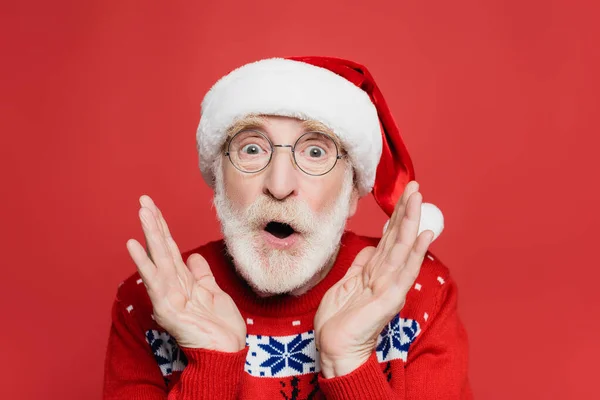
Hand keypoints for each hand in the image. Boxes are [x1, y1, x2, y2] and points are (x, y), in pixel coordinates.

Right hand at [126, 195, 245, 351]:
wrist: (226, 351)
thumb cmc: (220, 327)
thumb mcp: (214, 293)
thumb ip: (202, 275)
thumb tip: (193, 257)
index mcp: (184, 281)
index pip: (171, 248)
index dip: (163, 227)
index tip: (153, 207)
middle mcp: (173, 286)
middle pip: (162, 249)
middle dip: (153, 224)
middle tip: (143, 200)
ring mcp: (167, 296)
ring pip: (158, 259)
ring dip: (149, 235)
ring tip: (141, 213)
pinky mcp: (166, 308)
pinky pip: (155, 281)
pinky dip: (144, 263)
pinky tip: (133, 245)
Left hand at [314, 181, 433, 377]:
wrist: (334, 348)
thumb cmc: (339, 320)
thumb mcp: (346, 284)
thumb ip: (361, 265)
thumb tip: (371, 246)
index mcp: (376, 272)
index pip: (390, 238)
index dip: (396, 216)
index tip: (404, 194)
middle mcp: (386, 276)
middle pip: (399, 238)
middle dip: (407, 211)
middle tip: (415, 186)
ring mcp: (390, 287)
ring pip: (403, 248)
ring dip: (411, 222)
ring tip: (418, 199)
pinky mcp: (389, 299)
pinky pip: (404, 272)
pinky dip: (415, 252)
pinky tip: (423, 235)